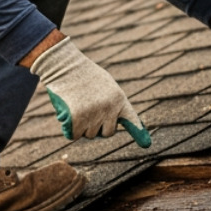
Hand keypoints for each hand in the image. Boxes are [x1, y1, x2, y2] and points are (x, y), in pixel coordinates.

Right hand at [31, 38, 150, 146]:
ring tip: (76, 106)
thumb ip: (111, 103)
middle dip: (97, 128)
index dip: (139, 133)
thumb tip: (110, 124)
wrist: (64, 65)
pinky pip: (73, 135)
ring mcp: (93, 114)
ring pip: (88, 135)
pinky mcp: (77, 119)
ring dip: (81, 126)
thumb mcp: (104, 85)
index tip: (146, 145)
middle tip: (87, 111)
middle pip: (107, 133)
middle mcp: (109, 109)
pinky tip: (66, 112)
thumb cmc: (82, 74)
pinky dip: (68, 128)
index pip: (132, 120)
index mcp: (119, 99)